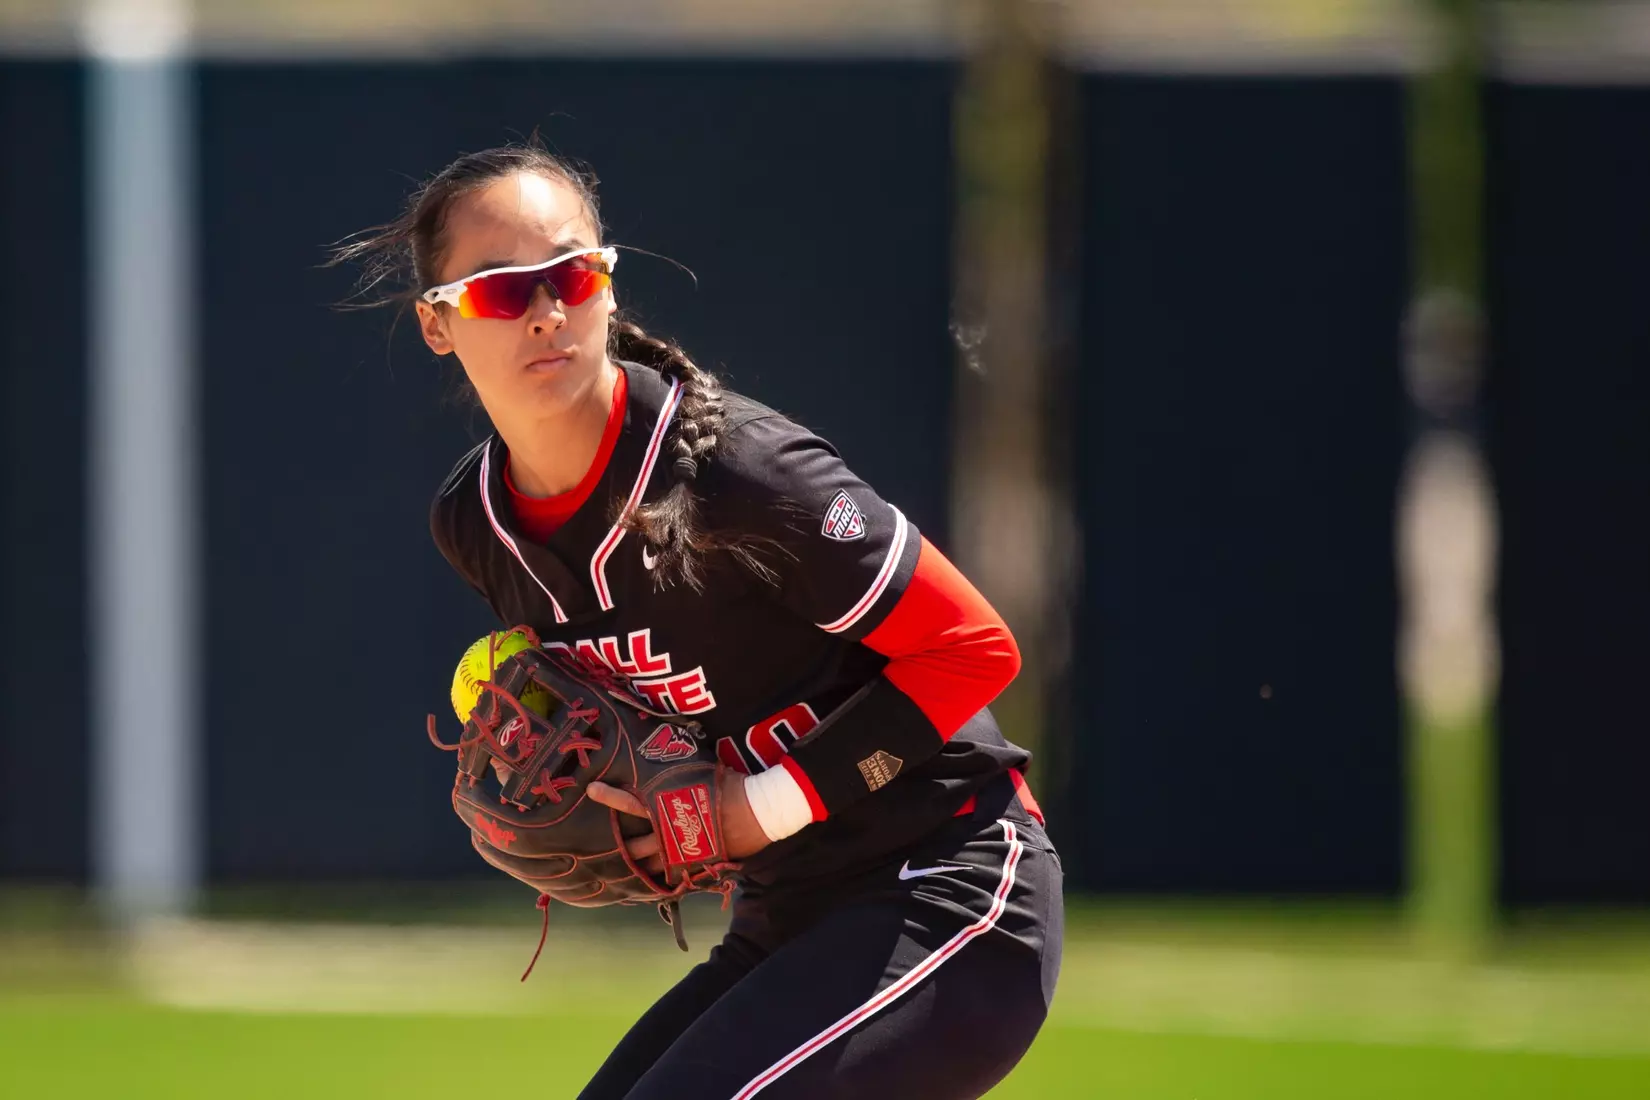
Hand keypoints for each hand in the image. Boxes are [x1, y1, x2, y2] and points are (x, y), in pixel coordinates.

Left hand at [588, 769, 771, 873]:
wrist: (759, 809)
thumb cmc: (731, 785)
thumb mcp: (702, 770)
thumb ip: (682, 770)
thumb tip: (670, 747)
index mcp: (668, 807)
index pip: (631, 802)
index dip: (609, 797)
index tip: (590, 791)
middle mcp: (670, 833)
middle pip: (636, 846)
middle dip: (620, 849)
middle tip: (598, 855)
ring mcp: (684, 853)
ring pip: (653, 867)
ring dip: (639, 871)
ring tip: (624, 878)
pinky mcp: (699, 865)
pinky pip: (677, 876)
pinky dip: (665, 881)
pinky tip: (656, 887)